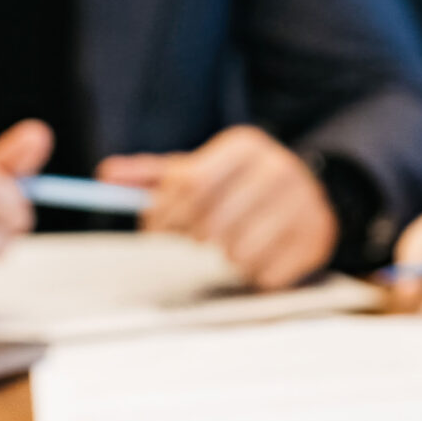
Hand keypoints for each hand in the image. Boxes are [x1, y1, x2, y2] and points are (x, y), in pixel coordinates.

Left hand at [101, 126, 338, 290]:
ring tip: (231, 242)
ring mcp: (302, 204)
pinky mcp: (316, 238)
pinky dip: (254, 273)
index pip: (192, 183)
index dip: (165, 213)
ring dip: (225, 256)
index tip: (154, 228)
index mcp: (244, 147)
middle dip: (193, 238)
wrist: (310, 194)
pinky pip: (266, 274)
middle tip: (194, 238)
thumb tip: (105, 175)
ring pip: (238, 252)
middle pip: (212, 222)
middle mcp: (278, 169)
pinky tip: (259, 254)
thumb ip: (152, 175)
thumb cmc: (240, 185)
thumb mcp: (199, 171)